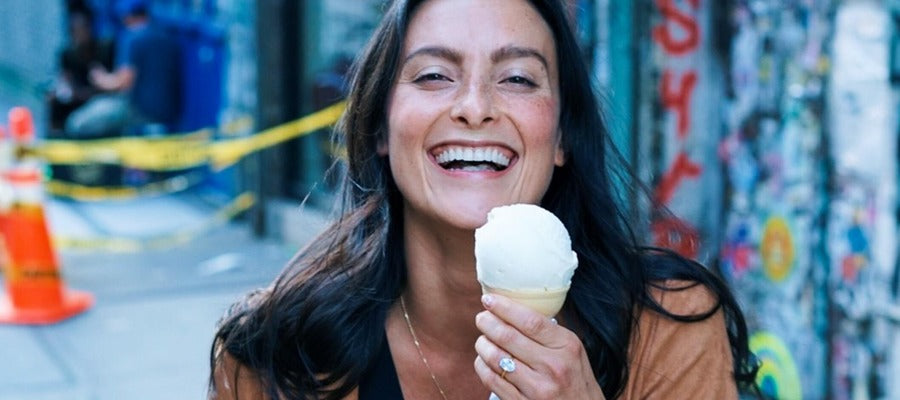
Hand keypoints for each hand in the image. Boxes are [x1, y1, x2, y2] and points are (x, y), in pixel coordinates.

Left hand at [474, 294, 605, 399]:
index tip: (488, 299)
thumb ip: (548, 333)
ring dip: (482, 345)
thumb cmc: (576, 379)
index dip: (504, 307)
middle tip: (481, 318)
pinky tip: (483, 360)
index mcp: (566, 346)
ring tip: (482, 340)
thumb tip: (512, 311)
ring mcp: (538, 388)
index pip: (529, 321)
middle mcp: (553, 366)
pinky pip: (492, 380)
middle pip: (508, 337)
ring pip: (496, 358)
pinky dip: (482, 366)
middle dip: (487, 323)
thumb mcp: (572, 351)